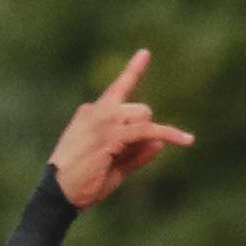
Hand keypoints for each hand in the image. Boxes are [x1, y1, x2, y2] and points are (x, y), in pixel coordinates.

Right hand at [49, 51, 194, 208]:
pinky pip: (148, 130)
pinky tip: (186, 140)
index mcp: (91, 113)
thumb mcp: (114, 167)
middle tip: (125, 154)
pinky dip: (169, 134)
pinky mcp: (111, 135)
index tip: (146, 53)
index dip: (133, 70)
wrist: (59, 192)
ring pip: (143, 115)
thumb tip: (159, 142)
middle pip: (138, 108)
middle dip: (144, 129)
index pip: (117, 88)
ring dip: (148, 135)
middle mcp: (96, 111)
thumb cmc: (82, 183)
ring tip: (124, 158)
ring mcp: (103, 121)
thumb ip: (136, 154)